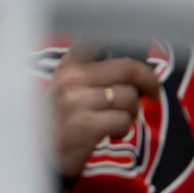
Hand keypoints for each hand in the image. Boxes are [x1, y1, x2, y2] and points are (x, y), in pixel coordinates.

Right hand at [49, 42, 159, 182]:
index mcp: (70, 63)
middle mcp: (70, 78)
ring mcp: (74, 102)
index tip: (140, 56)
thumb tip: (141, 66)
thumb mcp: (71, 85)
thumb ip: (98, 70)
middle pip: (128, 69)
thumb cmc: (65, 116)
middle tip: (153, 92)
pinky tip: (111, 132)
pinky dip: (124, 128)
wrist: (40, 153)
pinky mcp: (81, 127)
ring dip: (132, 111)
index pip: (102, 39)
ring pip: (129, 97)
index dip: (128, 43)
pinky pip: (122, 121)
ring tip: (119, 118)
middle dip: (149, 81)